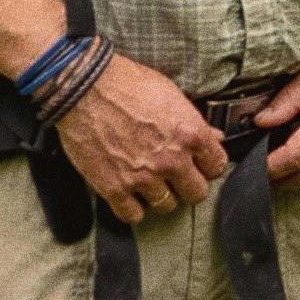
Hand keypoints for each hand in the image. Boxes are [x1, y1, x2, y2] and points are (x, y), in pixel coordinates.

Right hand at [56, 56, 227, 223]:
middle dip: (188, 184)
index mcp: (190, 134)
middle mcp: (171, 160)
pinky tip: (129, 194)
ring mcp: (143, 178)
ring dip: (160, 194)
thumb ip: (194, 121)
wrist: (83, 87)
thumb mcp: (170, 94)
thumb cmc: (126, 83)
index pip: (216, 167)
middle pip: (196, 193)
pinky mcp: (114, 188)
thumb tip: (213, 136)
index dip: (207, 165)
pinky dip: (132, 207)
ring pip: (167, 205)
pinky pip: (133, 215)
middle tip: (176, 176)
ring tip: (149, 181)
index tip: (199, 164)